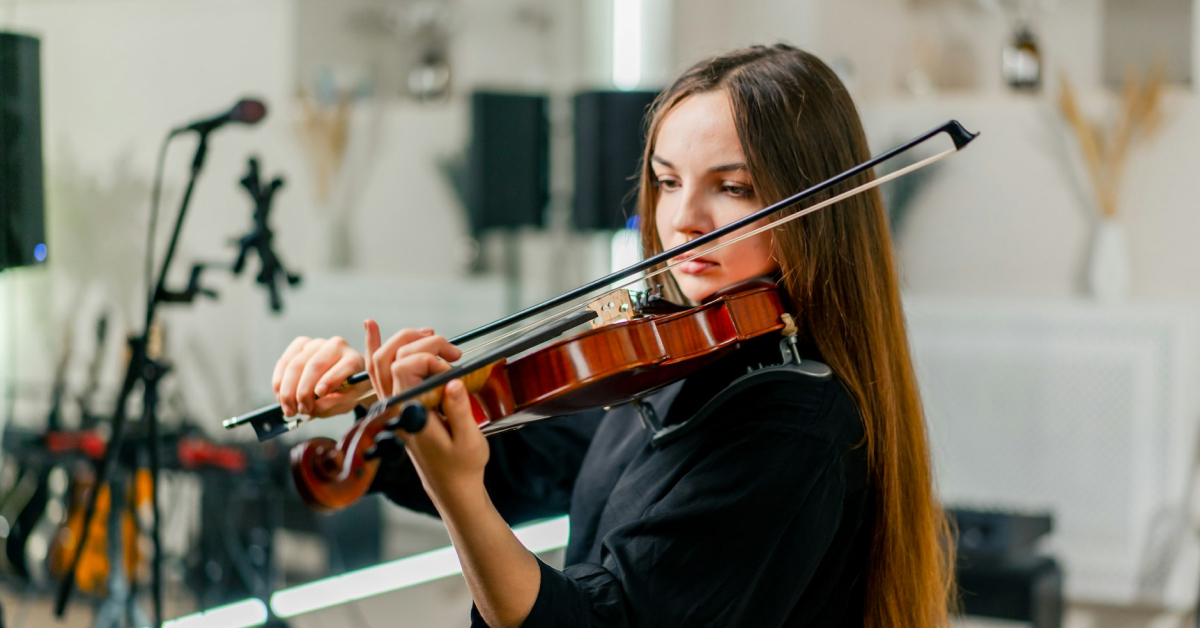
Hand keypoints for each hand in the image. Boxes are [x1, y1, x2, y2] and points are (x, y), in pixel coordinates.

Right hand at [272, 336, 369, 417]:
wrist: (345, 377)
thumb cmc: (347, 390)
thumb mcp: (347, 401)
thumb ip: (333, 403)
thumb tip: (312, 408)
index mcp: (354, 360)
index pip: (345, 365)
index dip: (330, 380)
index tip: (319, 394)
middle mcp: (336, 346)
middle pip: (315, 365)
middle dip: (303, 391)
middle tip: (300, 410)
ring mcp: (317, 344)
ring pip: (296, 364)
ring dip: (287, 389)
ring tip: (289, 409)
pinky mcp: (300, 345)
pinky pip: (284, 361)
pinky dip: (279, 381)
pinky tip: (280, 397)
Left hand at [363, 320, 484, 501]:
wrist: (451, 485)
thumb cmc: (463, 465)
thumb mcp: (469, 441)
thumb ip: (459, 411)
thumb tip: (453, 380)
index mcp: (410, 413)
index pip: (403, 367)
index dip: (428, 358)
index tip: (454, 369)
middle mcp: (396, 406)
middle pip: (390, 357)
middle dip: (423, 342)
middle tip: (454, 351)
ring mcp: (394, 405)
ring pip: (380, 361)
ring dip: (403, 340)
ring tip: (429, 333)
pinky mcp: (399, 405)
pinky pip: (378, 373)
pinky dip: (375, 349)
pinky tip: (372, 328)